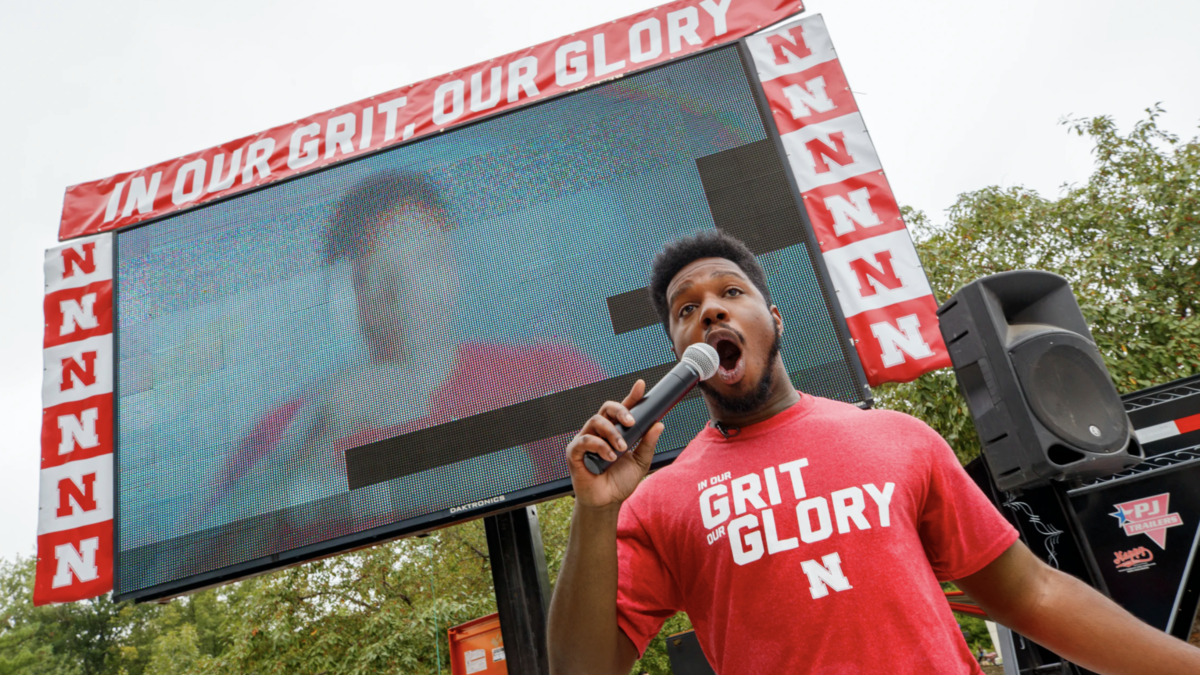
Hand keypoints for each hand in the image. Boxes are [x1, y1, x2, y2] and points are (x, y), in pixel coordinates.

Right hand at [565, 380, 664, 510]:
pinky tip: (609, 457)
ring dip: (612, 433)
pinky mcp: (575, 452)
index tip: (641, 385)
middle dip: (620, 410)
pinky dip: (599, 446)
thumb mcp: (640, 462)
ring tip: (621, 449)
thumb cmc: (620, 481)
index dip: (632, 395)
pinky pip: (584, 440)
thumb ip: (648, 444)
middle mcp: (600, 432)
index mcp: (616, 431)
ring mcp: (586, 439)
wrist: (607, 502)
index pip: (623, 409)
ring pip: (596, 421)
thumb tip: (659, 424)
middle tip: (632, 422)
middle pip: (607, 408)